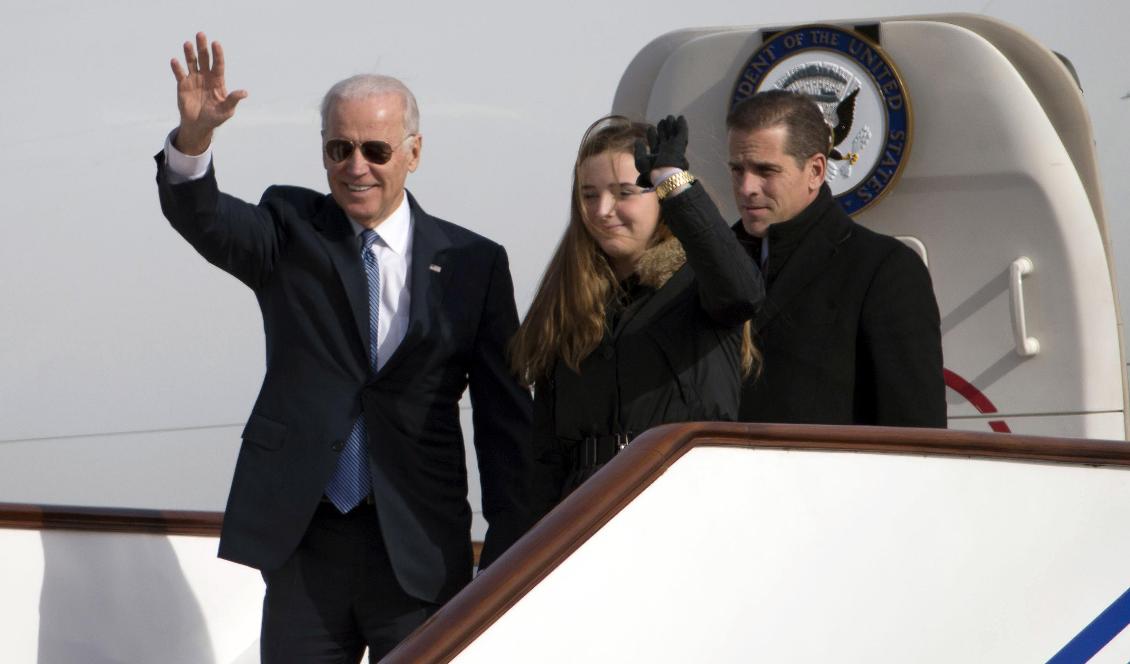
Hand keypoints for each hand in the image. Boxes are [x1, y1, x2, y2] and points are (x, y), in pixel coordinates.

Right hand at [170, 32, 247, 154]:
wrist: (199, 125)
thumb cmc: (215, 117)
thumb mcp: (227, 110)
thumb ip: (233, 100)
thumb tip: (245, 92)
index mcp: (218, 81)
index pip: (218, 64)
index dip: (218, 54)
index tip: (216, 43)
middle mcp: (206, 76)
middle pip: (205, 58)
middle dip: (203, 47)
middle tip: (201, 34)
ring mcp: (194, 79)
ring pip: (192, 62)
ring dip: (189, 53)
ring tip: (187, 43)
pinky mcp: (182, 84)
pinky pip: (179, 73)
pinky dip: (177, 67)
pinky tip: (175, 61)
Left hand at [632, 115, 689, 186]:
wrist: (663, 174)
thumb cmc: (651, 171)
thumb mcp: (641, 160)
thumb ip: (639, 150)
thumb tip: (638, 141)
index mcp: (656, 156)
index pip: (655, 143)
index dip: (652, 135)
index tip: (650, 128)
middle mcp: (665, 151)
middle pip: (665, 137)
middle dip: (663, 129)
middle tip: (661, 121)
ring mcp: (673, 147)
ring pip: (673, 134)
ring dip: (671, 126)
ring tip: (669, 117)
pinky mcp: (680, 144)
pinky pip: (682, 133)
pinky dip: (681, 125)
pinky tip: (680, 118)